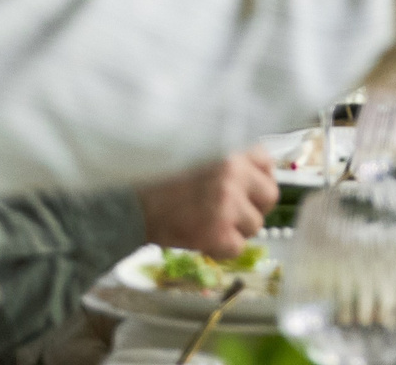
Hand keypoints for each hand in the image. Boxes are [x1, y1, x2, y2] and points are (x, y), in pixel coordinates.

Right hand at [139, 152, 280, 257]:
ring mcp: (227, 202)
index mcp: (229, 146)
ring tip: (210, 224)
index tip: (246, 188)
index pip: (266, 163)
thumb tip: (254, 172)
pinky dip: (222, 249)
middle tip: (231, 212)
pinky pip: (237, 248)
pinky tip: (203, 239)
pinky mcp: (217, 232)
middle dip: (253, 206)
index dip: (256, 179)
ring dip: (236, 229)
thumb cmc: (156, 178)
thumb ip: (225, 155)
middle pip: (269, 196)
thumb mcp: (195, 150)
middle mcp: (233, 171)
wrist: (126, 206)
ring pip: (255, 225)